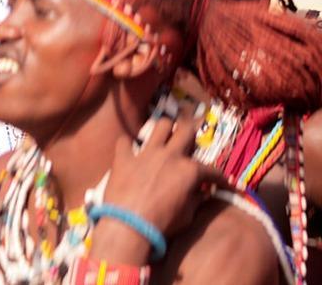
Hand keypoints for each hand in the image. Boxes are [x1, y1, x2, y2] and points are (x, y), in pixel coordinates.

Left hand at [102, 112, 223, 237]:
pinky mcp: (124, 157)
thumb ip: (195, 199)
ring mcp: (145, 153)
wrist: (129, 223)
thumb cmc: (163, 223)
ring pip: (159, 126)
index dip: (220, 177)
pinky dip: (128, 145)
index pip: (211, 170)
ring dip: (164, 130)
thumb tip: (201, 193)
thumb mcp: (188, 215)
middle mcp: (169, 155)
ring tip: (164, 137)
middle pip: (185, 130)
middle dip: (191, 133)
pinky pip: (124, 141)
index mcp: (189, 170)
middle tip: (190, 141)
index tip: (224, 182)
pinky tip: (130, 151)